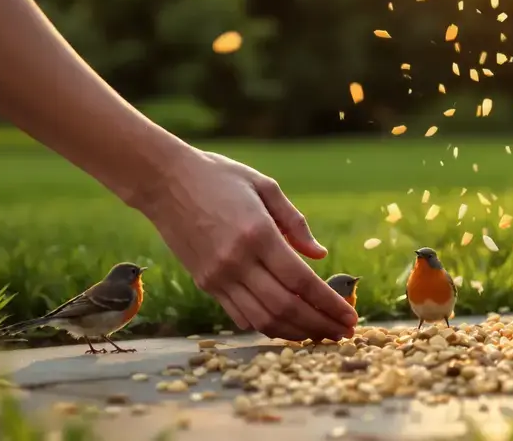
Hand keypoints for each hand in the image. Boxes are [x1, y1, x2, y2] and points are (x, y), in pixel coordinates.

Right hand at [133, 146, 357, 340]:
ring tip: (321, 335)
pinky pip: (239, 316)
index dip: (328, 304)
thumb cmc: (218, 176)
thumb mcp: (264, 186)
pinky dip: (266, 326)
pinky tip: (287, 327)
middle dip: (320, 325)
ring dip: (296, 332)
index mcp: (258, 234)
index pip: (301, 281)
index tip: (350, 316)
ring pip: (263, 318)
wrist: (163, 181)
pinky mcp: (205, 283)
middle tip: (344, 334)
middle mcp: (238, 261)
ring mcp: (218, 275)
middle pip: (286, 307)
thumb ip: (295, 222)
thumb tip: (320, 255)